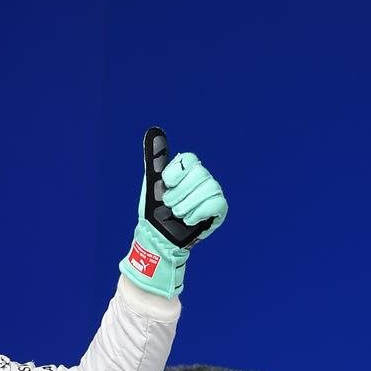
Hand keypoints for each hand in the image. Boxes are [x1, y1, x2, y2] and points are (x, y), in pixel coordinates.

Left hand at [120, 128, 226, 298]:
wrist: (158, 239)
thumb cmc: (154, 212)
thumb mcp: (152, 183)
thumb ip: (155, 159)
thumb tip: (153, 130)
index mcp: (187, 171)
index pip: (189, 159)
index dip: (176, 173)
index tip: (166, 185)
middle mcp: (202, 179)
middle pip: (200, 174)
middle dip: (179, 193)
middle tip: (169, 206)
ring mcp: (211, 194)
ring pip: (209, 188)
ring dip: (187, 205)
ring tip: (178, 215)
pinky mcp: (218, 210)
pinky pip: (217, 202)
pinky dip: (200, 212)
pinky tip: (189, 220)